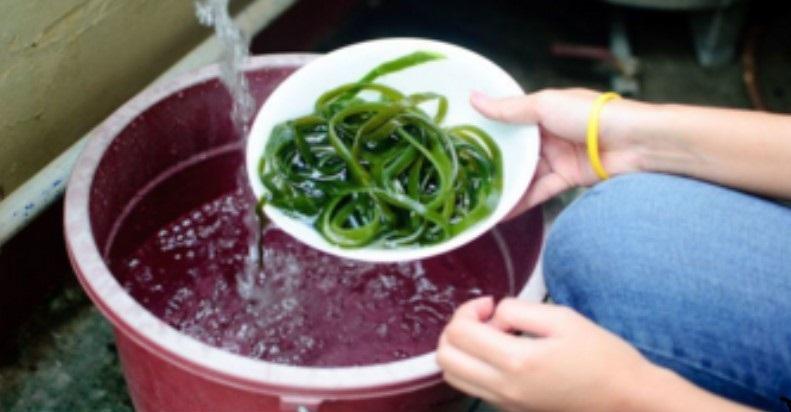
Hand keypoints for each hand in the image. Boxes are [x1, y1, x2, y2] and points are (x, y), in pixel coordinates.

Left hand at [437, 297, 653, 411]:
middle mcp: (503, 387)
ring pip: (452, 375)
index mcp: (516, 361)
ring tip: (490, 335)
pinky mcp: (510, 410)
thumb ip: (518, 310)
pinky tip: (500, 352)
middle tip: (485, 318)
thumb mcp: (562, 318)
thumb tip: (494, 316)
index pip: (460, 333)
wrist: (626, 399)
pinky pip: (471, 386)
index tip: (492, 304)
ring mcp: (504, 403)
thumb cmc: (601, 355)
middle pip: (445, 357)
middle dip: (457, 328)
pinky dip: (472, 365)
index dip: (469, 310)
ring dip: (460, 349)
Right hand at [471, 89, 644, 216]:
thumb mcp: (545, 106)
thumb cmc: (591, 115)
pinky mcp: (568, 179)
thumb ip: (510, 109)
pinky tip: (502, 211)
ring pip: (525, 174)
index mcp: (542, 112)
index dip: (487, 131)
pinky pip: (540, 191)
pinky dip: (523, 201)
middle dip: (492, 163)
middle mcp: (548, 135)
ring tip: (478, 199)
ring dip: (505, 186)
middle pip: (515, 151)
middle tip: (463, 176)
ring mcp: (558, 158)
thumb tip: (475, 98)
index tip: (461, 140)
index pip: (509, 122)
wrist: (634, 142)